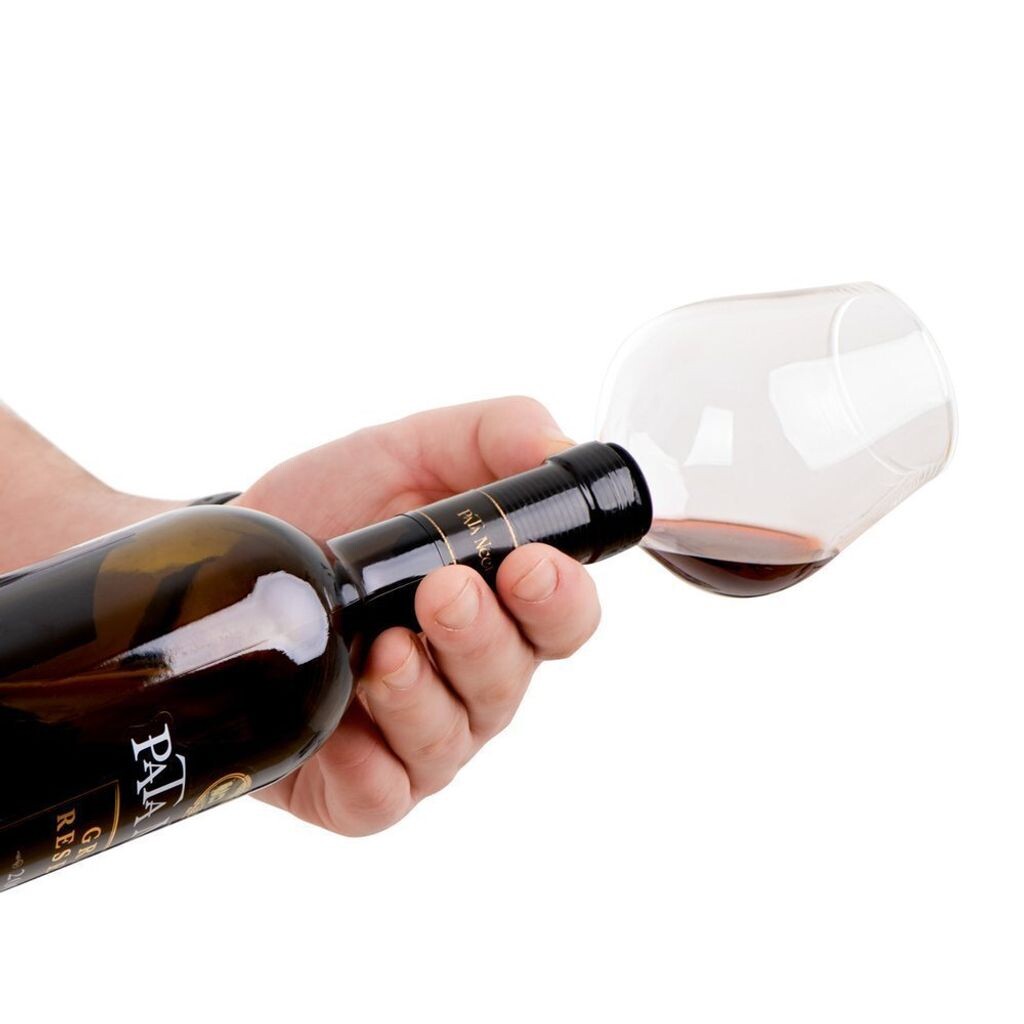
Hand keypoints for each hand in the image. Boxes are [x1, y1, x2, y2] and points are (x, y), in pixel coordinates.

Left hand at [235, 397, 601, 834]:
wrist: (236, 559)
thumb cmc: (337, 508)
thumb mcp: (410, 450)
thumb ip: (493, 435)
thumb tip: (556, 447)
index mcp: (501, 607)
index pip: (563, 621)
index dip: (560, 601)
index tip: (528, 565)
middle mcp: (469, 679)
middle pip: (509, 683)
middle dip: (481, 639)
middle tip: (442, 591)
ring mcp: (415, 737)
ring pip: (447, 741)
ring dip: (421, 696)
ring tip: (383, 648)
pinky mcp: (354, 783)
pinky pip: (380, 798)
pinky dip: (368, 769)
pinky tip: (341, 731)